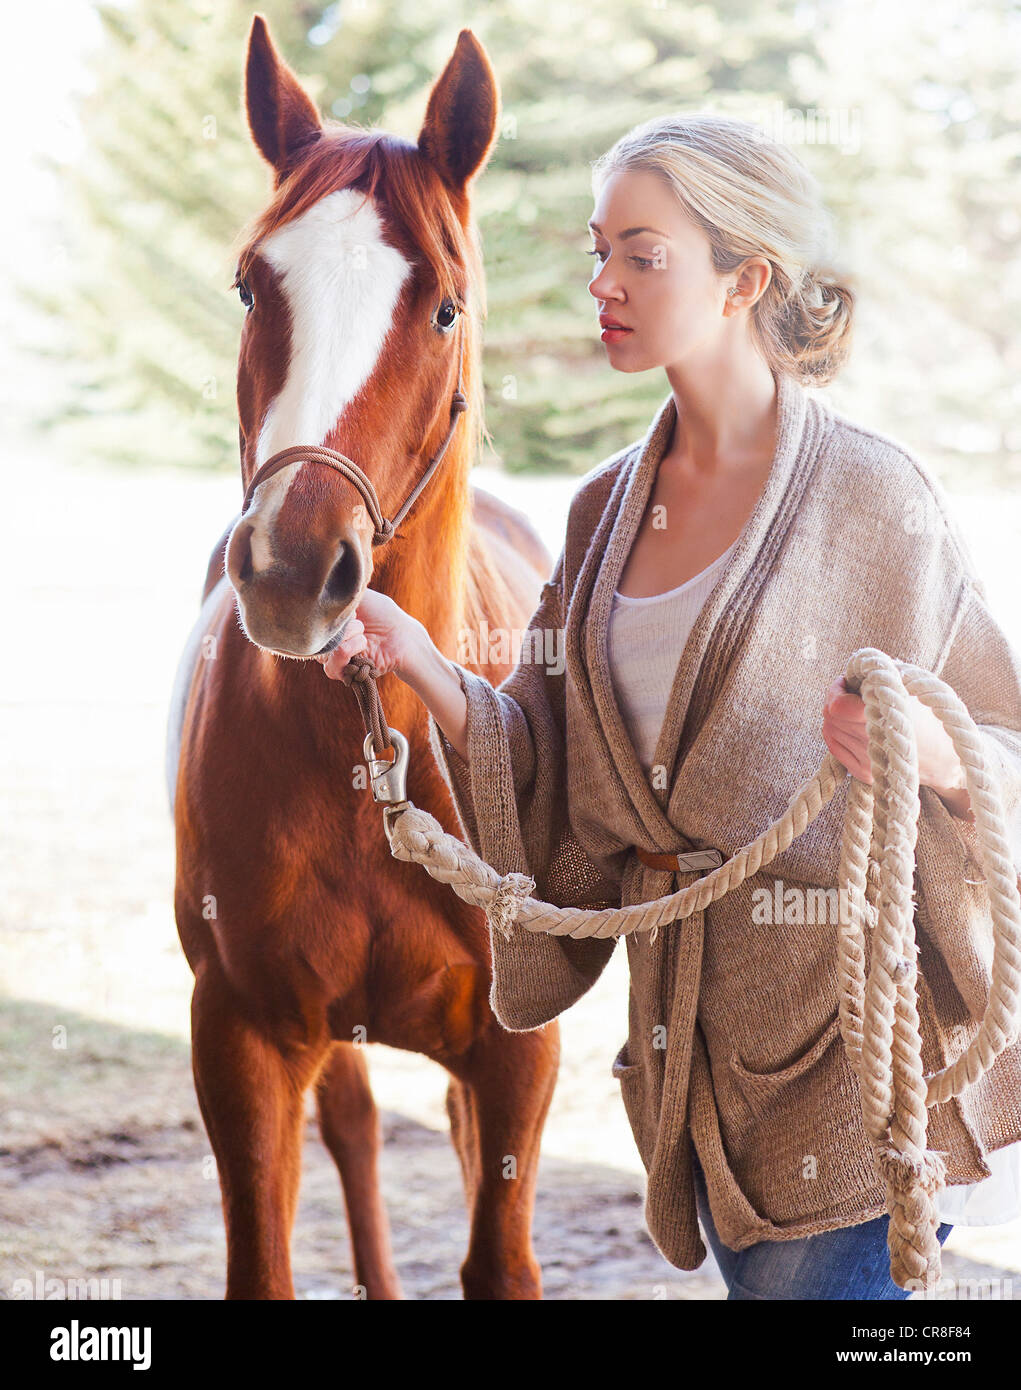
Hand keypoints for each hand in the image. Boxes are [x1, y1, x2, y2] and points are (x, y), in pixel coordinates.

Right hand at [317, 588, 423, 681]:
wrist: (402, 635)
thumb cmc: (382, 614)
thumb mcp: (358, 595)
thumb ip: (337, 593)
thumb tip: (320, 593)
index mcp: (328, 624)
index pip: (310, 621)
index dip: (326, 613)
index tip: (348, 608)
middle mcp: (328, 641)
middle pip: (315, 636)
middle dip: (337, 625)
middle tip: (358, 620)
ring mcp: (334, 658)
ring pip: (322, 651)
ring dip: (346, 637)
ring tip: (363, 633)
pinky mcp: (344, 673)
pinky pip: (332, 665)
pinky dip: (349, 650)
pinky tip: (363, 644)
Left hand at [822, 675, 969, 808]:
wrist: (945, 756)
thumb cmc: (930, 714)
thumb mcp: (912, 684)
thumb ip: (883, 673)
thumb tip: (853, 673)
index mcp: (886, 718)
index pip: (837, 707)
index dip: (838, 689)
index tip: (850, 682)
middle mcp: (873, 743)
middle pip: (830, 717)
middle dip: (836, 700)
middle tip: (853, 693)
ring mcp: (867, 762)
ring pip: (829, 730)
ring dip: (837, 717)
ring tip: (858, 710)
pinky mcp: (863, 774)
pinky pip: (834, 747)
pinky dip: (839, 733)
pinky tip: (857, 726)